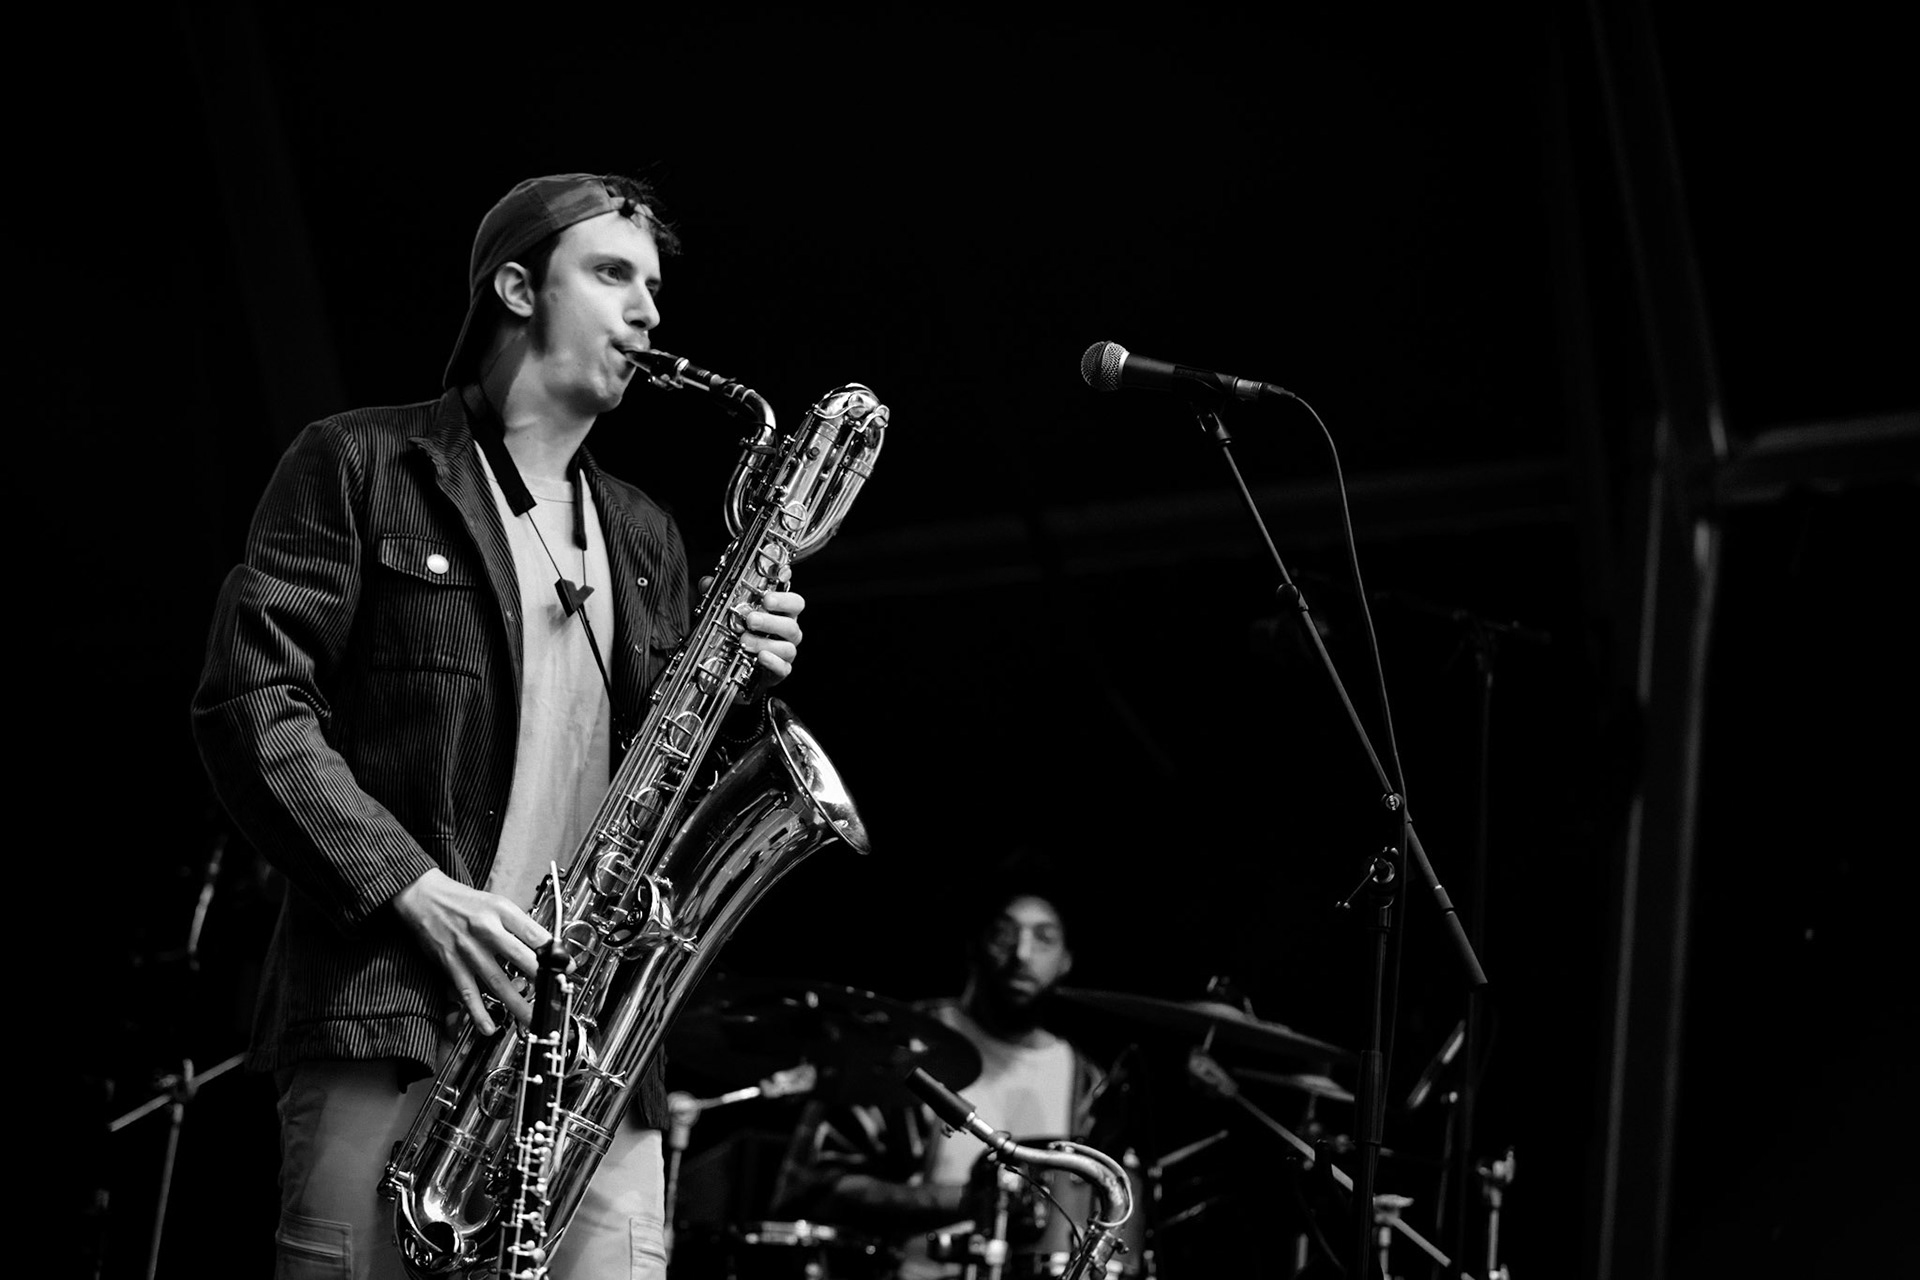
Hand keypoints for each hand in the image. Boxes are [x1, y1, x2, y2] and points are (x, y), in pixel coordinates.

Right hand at [392, 867, 549, 1035]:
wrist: (425, 896)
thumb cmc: (464, 901)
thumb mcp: (497, 903)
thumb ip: (519, 925)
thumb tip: (545, 946)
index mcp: (502, 911)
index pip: (534, 933)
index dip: (554, 952)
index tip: (567, 967)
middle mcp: (486, 930)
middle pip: (520, 957)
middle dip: (541, 979)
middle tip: (555, 995)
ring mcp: (468, 949)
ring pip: (497, 980)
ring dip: (516, 1003)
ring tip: (531, 1020)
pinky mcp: (451, 964)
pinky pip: (468, 992)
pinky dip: (478, 1012)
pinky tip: (489, 1026)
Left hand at [701, 576, 806, 683]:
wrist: (735, 664)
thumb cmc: (740, 632)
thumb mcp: (730, 612)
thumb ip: (722, 595)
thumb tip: (707, 582)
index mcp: (781, 613)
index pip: (795, 603)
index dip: (784, 600)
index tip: (767, 598)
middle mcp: (787, 631)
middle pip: (790, 624)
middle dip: (770, 621)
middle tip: (750, 620)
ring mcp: (786, 651)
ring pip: (787, 647)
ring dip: (765, 643)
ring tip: (744, 641)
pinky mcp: (781, 670)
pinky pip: (784, 667)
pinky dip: (773, 662)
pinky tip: (761, 657)